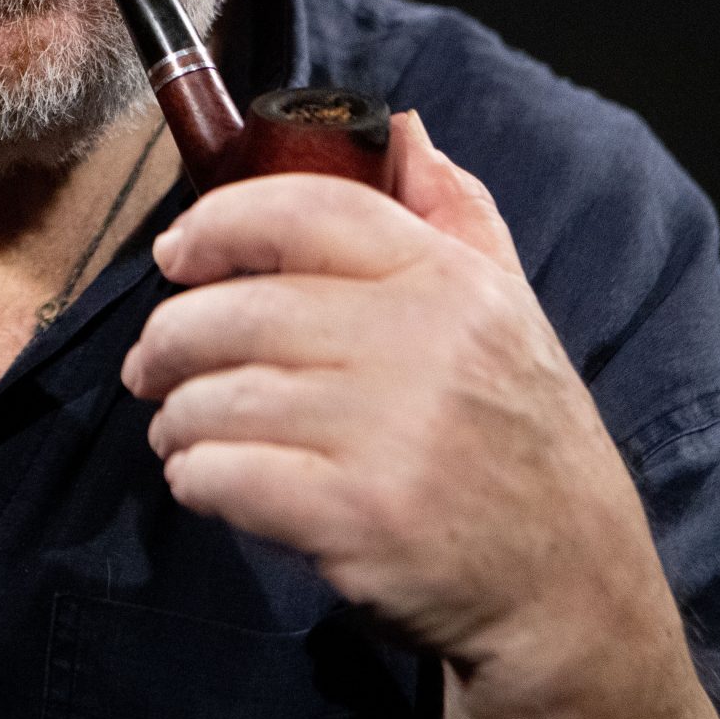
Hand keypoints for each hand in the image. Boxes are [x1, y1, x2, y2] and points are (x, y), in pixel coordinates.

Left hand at [121, 112, 719, 718]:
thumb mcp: (510, 309)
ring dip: (177, 415)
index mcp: (452, 282)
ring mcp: (390, 433)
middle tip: (151, 364)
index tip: (175, 254)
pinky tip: (206, 479)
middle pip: (237, 310)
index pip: (308, 209)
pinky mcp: (357, 516)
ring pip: (217, 396)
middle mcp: (423, 345)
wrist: (568, 590)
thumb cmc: (521, 441)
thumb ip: (454, 210)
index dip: (220, 223)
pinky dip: (194, 476)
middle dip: (169, 339)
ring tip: (181, 427)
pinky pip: (224, 474)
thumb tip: (402, 127)